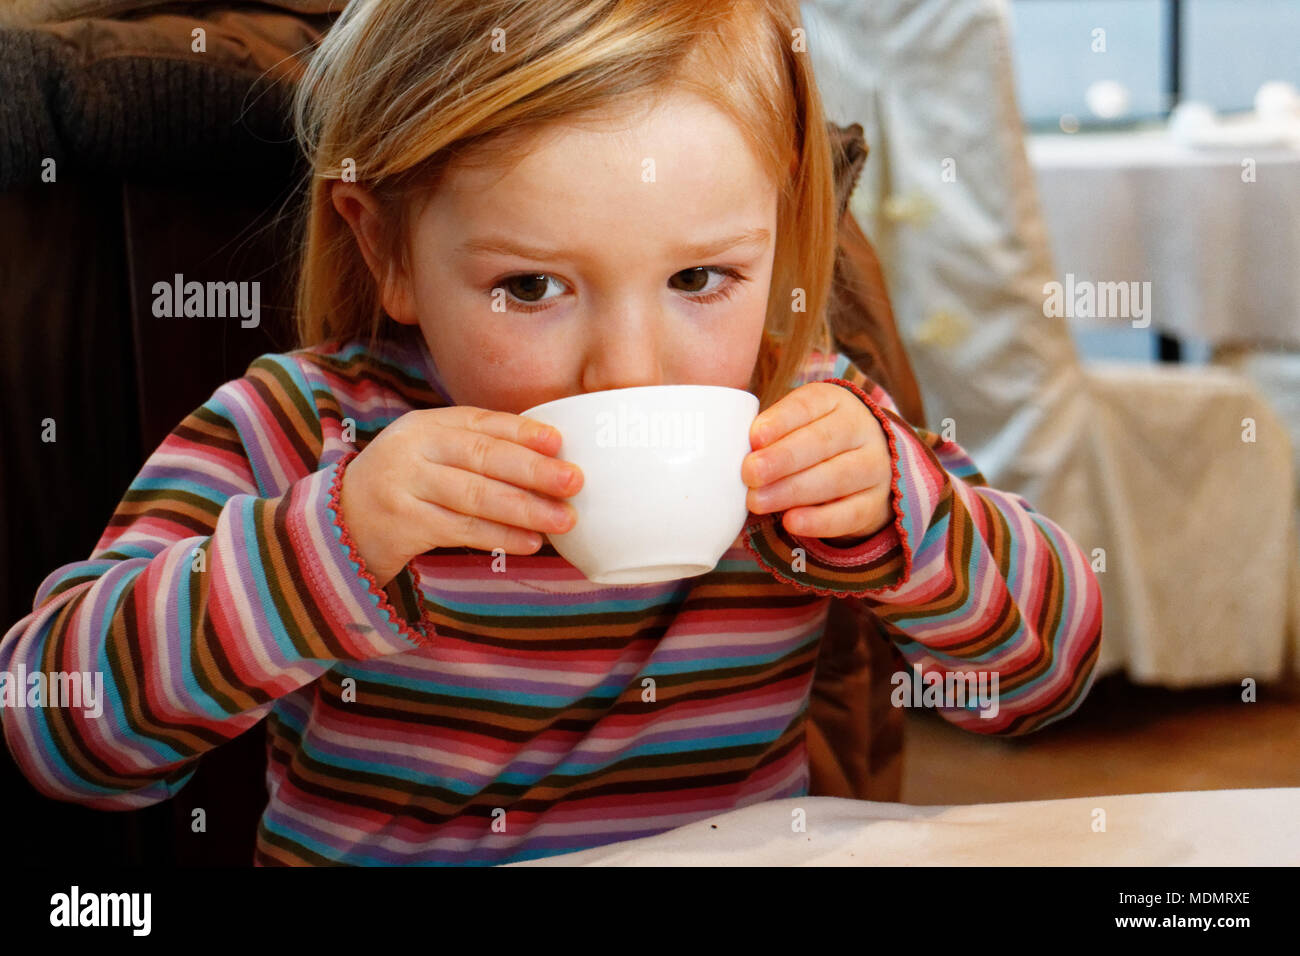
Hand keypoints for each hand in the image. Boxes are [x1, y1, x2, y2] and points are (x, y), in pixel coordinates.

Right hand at [338, 407, 583, 586]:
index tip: (560, 442)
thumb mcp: (432, 455)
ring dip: (525, 508)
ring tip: (564, 520)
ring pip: (474, 495)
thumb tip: (551, 461)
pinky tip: (530, 542)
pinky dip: (499, 537)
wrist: (341, 524)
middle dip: (533, 470)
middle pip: (481, 456)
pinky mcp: (402, 524)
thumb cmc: (407, 486)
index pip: (481, 422)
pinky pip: (461, 530)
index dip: (522, 432)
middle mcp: (413, 449)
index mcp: (426, 425)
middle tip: (574, 481)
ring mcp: (404, 485)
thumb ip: (477, 451)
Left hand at [742, 382, 892, 542]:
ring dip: (792, 491)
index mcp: (834, 401)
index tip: (753, 438)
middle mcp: (861, 429)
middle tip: (749, 474)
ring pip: (837, 478)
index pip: (808, 405)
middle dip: (782, 459)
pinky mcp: (875, 503)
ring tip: (757, 501)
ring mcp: (874, 466)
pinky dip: (819, 520)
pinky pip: (850, 513)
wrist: (861, 465)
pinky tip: (791, 522)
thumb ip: (768, 434)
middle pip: (822, 442)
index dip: (780, 421)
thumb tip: (739, 453)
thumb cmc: (810, 441)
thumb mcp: (793, 424)